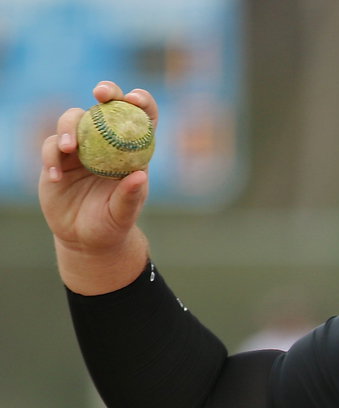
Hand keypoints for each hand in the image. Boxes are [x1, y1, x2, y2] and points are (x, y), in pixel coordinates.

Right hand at [39, 81, 155, 292]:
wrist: (85, 239)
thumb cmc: (112, 224)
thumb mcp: (124, 215)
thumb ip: (130, 196)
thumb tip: (139, 176)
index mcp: (131, 152)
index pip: (142, 118)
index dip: (141, 102)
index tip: (133, 100)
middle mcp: (106, 144)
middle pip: (106, 106)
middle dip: (106, 91)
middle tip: (101, 93)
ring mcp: (80, 148)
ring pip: (72, 119)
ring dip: (69, 127)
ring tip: (69, 149)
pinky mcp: (57, 158)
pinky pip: (51, 146)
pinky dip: (51, 156)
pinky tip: (56, 177)